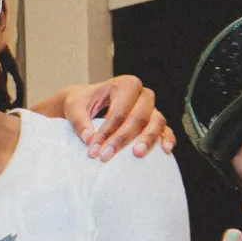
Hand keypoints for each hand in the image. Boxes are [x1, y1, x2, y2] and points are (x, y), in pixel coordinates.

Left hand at [40, 76, 174, 160]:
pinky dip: (167, 139)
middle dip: (123, 138)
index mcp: (124, 84)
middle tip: (106, 156)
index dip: (107, 131)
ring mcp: (151, 107)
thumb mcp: (74, 107)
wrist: (88, 103)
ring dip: (148, 139)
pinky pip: (166, 129)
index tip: (93, 149)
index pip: (119, 110)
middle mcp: (142, 94)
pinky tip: (164, 151)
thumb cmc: (82, 102)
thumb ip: (79, 121)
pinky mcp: (155, 121)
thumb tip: (89, 138)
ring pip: (156, 121)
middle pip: (139, 116)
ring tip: (136, 154)